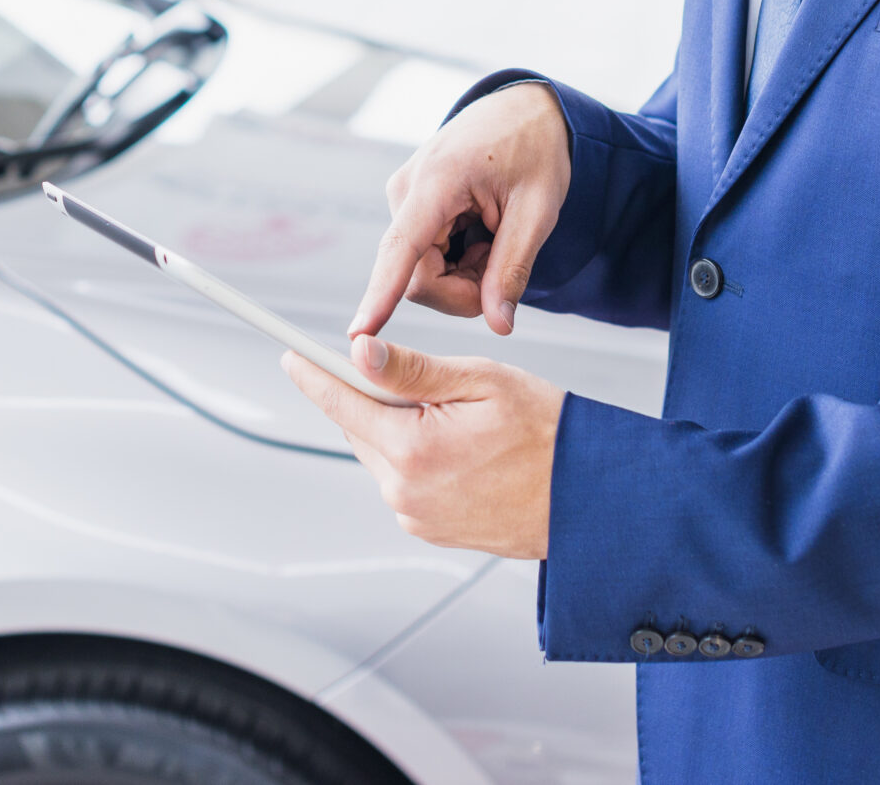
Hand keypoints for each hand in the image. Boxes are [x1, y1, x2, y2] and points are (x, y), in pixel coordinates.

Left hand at [282, 335, 563, 557]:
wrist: (589, 499)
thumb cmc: (547, 434)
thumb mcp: (481, 382)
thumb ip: (412, 370)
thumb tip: (360, 352)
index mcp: (412, 449)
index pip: (342, 401)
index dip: (314, 373)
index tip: (290, 356)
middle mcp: (404, 491)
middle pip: (361, 427)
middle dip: (378, 397)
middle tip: (429, 384)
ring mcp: (414, 516)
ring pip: (382, 453)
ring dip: (400, 429)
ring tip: (460, 422)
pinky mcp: (428, 528)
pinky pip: (403, 480)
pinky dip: (418, 457)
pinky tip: (463, 450)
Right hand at [351, 81, 569, 338]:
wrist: (524, 108)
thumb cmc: (534, 149)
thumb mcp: (538, 209)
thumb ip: (512, 268)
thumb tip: (498, 324)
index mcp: (438, 181)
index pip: (401, 249)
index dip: (380, 296)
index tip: (358, 334)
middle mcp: (407, 189)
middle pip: (418, 277)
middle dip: (464, 289)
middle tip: (505, 268)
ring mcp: (403, 197)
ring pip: (421, 272)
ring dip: (463, 275)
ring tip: (496, 238)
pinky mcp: (408, 205)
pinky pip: (423, 257)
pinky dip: (457, 261)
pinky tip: (481, 233)